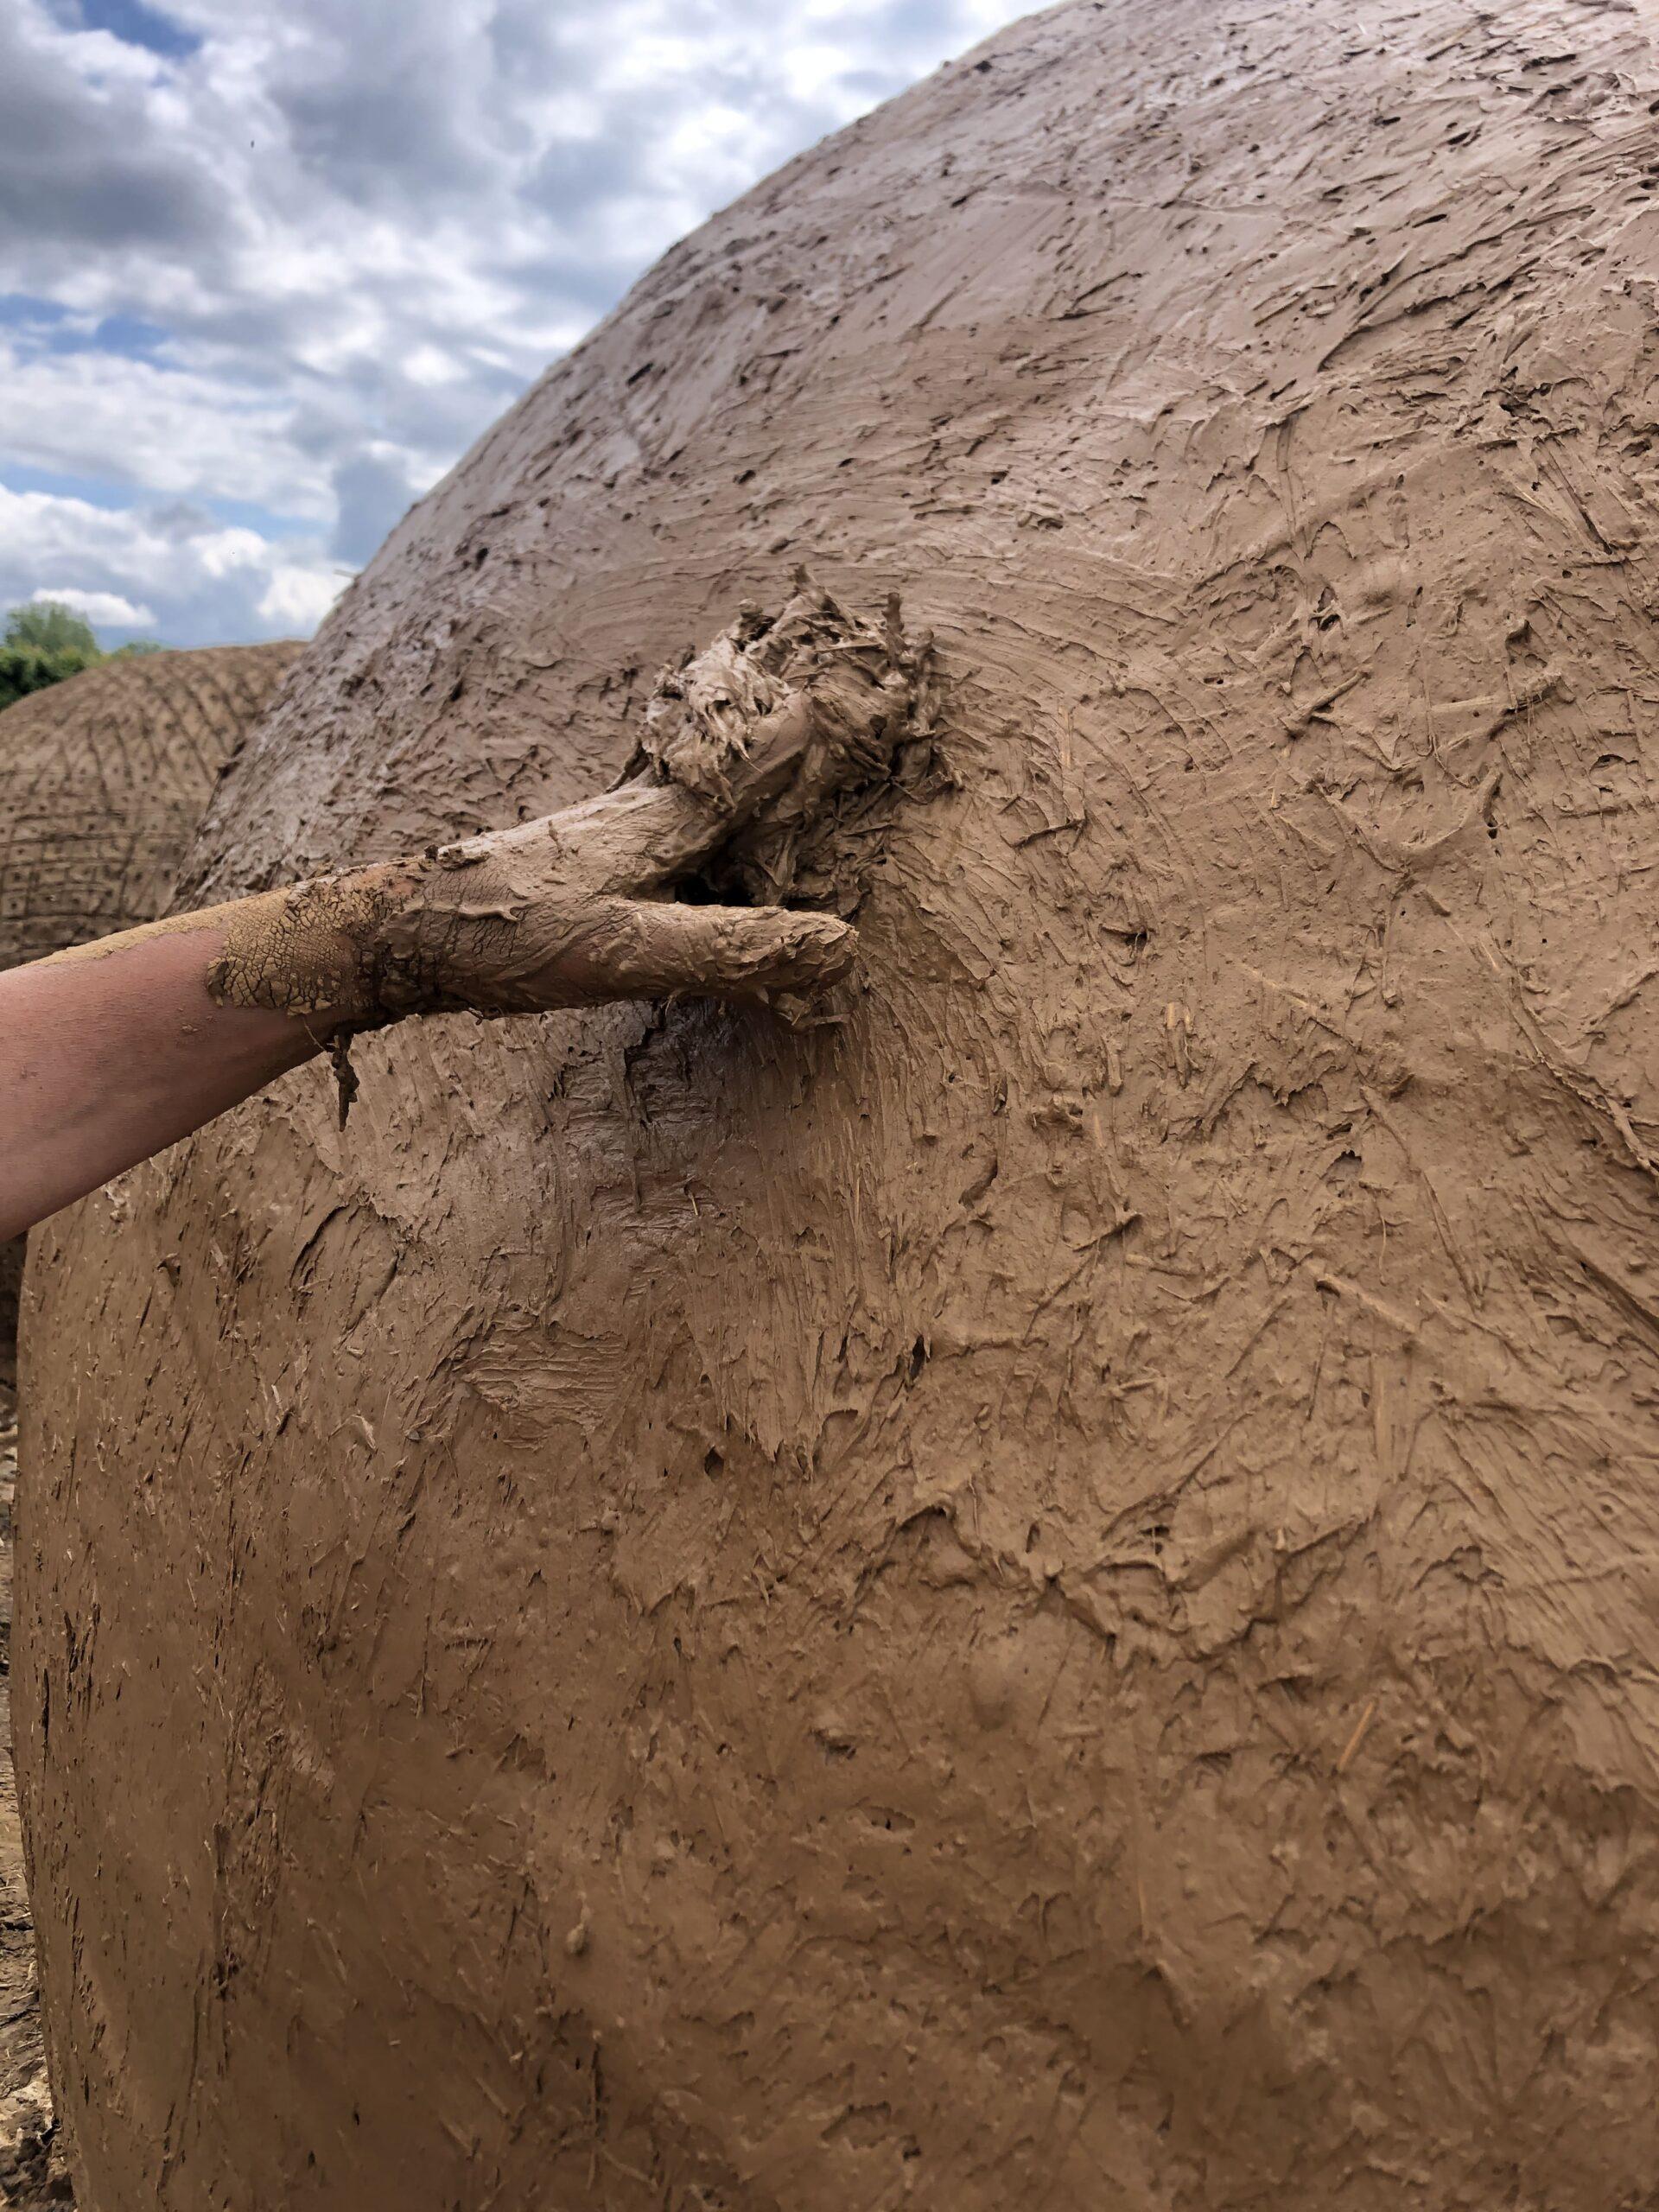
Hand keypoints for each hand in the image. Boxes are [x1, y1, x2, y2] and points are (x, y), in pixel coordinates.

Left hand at [208, 580, 926, 1029]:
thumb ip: (731, 949)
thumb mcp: (625, 953)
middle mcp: (637, 808)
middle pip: (724, 734)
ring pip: (689, 756)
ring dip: (733, 714)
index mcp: (658, 822)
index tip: (874, 677)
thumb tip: (841, 944)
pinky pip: (662, 792)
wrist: (391, 935)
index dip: (818, 726)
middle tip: (817, 624)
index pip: (760, 761)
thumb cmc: (504, 939)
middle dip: (776, 684)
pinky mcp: (581, 855)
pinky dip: (694, 763)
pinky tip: (686, 791)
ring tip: (761, 666)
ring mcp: (605, 827)